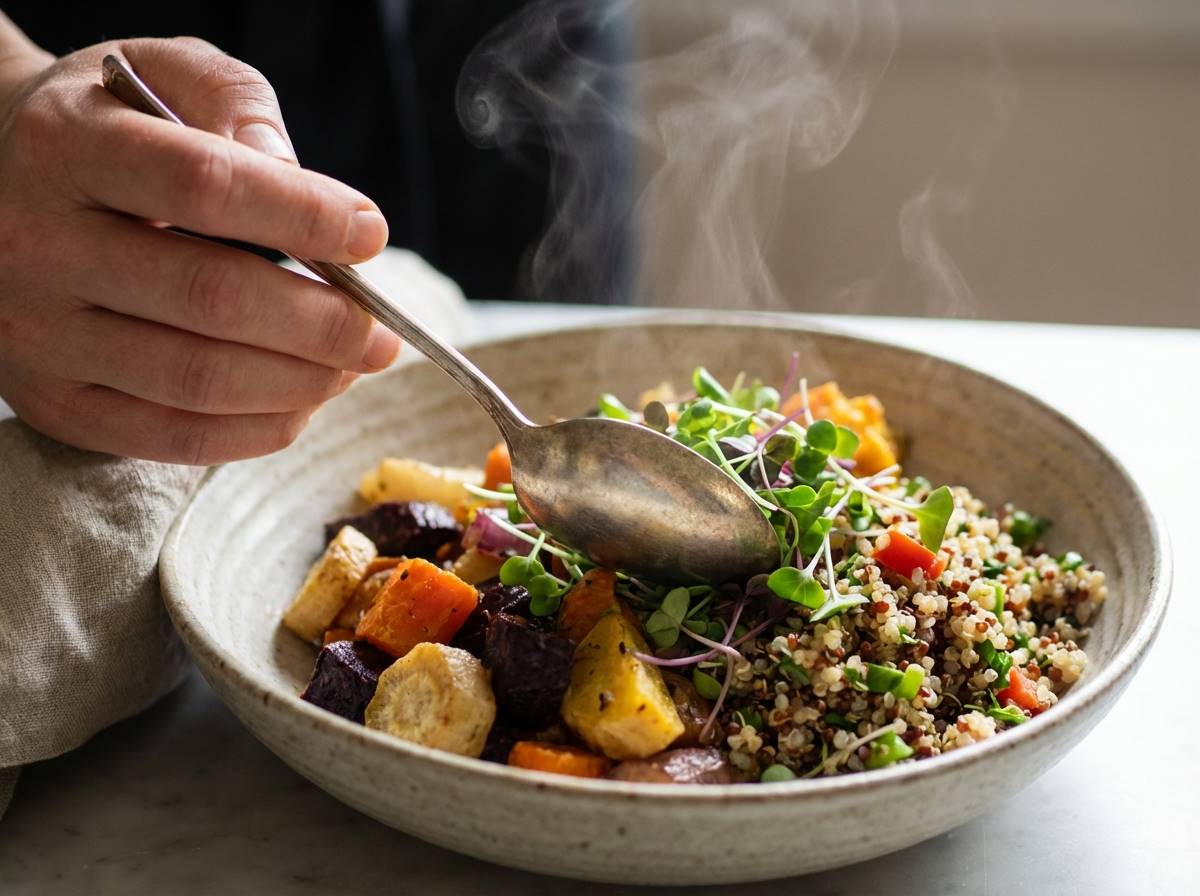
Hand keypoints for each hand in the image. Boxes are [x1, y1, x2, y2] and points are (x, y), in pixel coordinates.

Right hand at [0, 34, 399, 463]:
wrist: (0, 184)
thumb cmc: (110, 128)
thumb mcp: (161, 73)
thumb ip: (232, 101)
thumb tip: (291, 170)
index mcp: (65, 148)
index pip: (203, 187)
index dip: (303, 216)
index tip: (369, 233)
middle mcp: (36, 245)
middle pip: (210, 298)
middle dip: (322, 323)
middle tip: (382, 332)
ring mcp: (39, 336)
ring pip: (197, 380)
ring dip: (302, 382)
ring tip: (353, 365)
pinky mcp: (56, 404)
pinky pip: (174, 438)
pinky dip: (259, 429)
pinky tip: (304, 400)